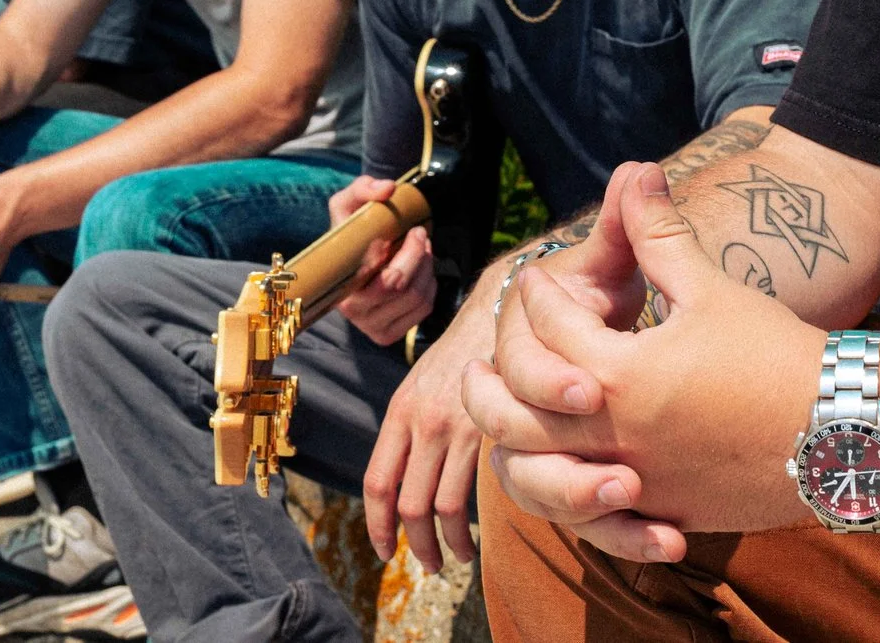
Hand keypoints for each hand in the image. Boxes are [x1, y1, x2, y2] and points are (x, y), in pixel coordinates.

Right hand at [333, 177, 436, 346]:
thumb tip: (387, 189)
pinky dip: (430, 285)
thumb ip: (363, 188)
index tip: (413, 230)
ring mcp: (373, 327)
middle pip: (406, 289)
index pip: (389, 282)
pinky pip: (424, 310)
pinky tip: (420, 269)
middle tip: (421, 234)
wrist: (348, 258)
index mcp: (343, 288)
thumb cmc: (349, 231)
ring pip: (418, 299)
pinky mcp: (390, 333)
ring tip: (421, 249)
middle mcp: (355, 313)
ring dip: (427, 268)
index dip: (410, 255)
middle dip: (421, 256)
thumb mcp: (348, 203)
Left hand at [362, 306, 488, 572]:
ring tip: (457, 556)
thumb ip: (410, 429)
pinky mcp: (491, 430)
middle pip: (409, 504)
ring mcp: (457, 427)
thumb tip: (404, 480)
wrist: (503, 316)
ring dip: (449, 542)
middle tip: (428, 564)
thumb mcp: (422, 384)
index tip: (384, 549)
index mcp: (399, 413)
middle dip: (416, 544)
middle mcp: (422, 423)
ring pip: (444, 506)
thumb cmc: (463, 354)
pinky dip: (477, 520)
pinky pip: (478, 489)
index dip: (377, 524)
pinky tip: (482, 529)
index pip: (377, 482)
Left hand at [463, 162, 821, 562]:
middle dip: (488, 387)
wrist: (840, 430)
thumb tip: (635, 173)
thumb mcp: (711, 287)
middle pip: (515, 416)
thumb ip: (659, 236)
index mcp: (618, 373)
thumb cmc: (775, 352)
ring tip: (501, 429)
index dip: (539, 296)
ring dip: (511, 452)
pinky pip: (593, 523)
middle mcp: (615, 435)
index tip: (535, 279)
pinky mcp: (664, 513)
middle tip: (475, 366)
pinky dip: (568, 506)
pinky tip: (562, 481)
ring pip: (539, 479)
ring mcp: (638, 483)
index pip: (550, 329)